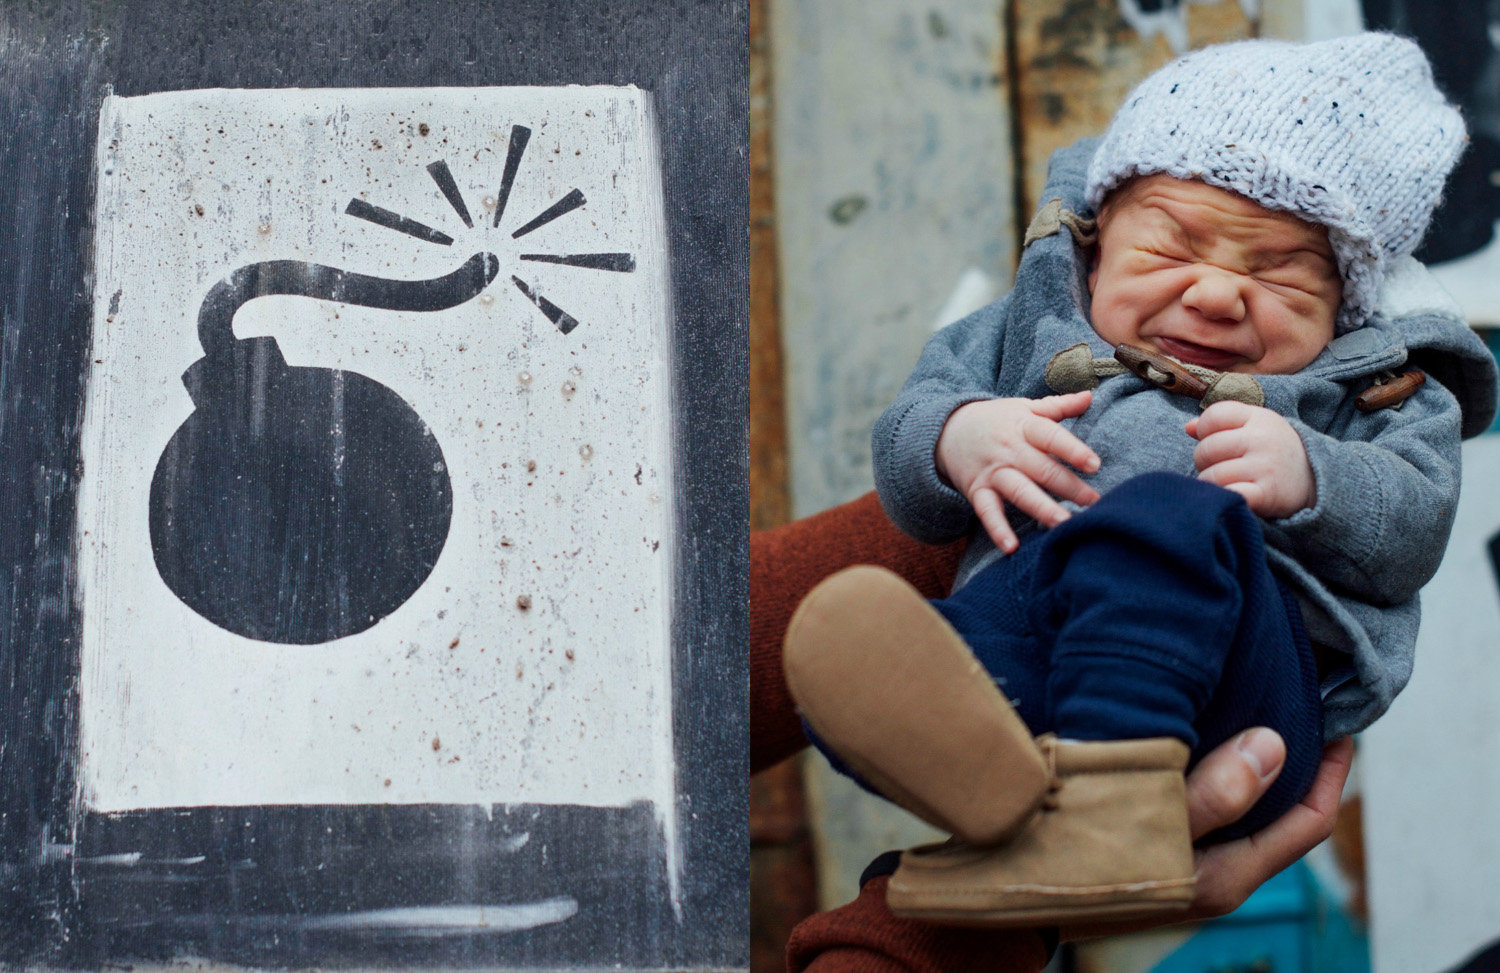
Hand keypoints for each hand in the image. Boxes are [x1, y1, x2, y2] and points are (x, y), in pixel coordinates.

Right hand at [935, 393, 1101, 552]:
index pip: (1050, 436)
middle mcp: (1009, 450)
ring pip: (1020, 491)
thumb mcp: (1024, 407)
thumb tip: (1090, 395)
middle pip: (1041, 469)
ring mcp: (993, 472)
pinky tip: (1011, 547)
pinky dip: (998, 530)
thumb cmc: (997, 420)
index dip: (1072, 450)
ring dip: (1042, 508)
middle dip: (1068, 487)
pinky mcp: (978, 491)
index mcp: (1023, 426)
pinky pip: (988, 512)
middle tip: (1094, 502)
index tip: (1094, 464)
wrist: (947, 430)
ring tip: (1064, 523)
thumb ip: (1058, 406)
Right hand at [1066, 728, 1354, 939]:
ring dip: (1256, 766)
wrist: (1016, 896)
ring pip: (1246, 813)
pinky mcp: (1161, 855)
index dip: (1332, 770)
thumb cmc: (1081, 866)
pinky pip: (1210, 809)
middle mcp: (1216, 877)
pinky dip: (1218, 772)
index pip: (1308, 821)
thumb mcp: (1150, 827)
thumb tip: (1273, 747)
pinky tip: (1198, 740)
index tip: (1339, 719)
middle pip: (1282, 816)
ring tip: (1254, 712)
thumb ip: (1214, 793)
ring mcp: (1188, 868)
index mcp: (1227, 876)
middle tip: (1301, 706)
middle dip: (1299, 763)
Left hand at [1187, 402, 1314, 517]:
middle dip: (1203, 461)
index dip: (1204, 430)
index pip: (1214, 415)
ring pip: (1214, 475)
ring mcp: (1266, 466)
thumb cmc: (1273, 451)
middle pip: (1208, 448)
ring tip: (1222, 483)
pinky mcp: (1268, 494)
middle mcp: (1263, 439)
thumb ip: (1221, 423)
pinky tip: (1232, 495)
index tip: (1212, 440)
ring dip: (1210, 483)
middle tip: (1215, 467)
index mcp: (1258, 418)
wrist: (1317, 479)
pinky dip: (1225, 497)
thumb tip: (1188, 427)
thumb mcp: (1254, 428)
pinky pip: (1231, 495)